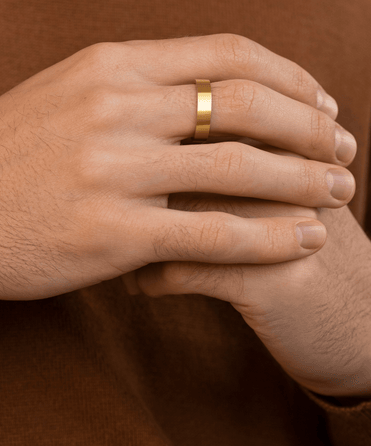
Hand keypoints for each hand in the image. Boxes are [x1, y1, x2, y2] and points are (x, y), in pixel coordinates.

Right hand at [0, 34, 355, 306]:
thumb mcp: (54, 99)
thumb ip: (122, 93)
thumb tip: (188, 104)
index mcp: (103, 66)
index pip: (223, 53)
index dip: (289, 76)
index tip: (318, 102)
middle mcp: (112, 108)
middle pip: (246, 105)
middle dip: (312, 128)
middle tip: (343, 150)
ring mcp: (111, 172)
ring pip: (241, 168)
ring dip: (303, 181)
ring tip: (336, 194)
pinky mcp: (109, 236)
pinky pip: (213, 234)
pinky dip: (269, 237)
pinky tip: (300, 241)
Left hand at [127, 142, 370, 400]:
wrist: (367, 326)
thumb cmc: (302, 251)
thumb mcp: (279, 194)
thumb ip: (231, 160)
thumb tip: (150, 145)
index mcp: (282, 142)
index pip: (198, 119)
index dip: (146, 149)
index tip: (117, 178)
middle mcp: (283, 171)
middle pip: (180, 159)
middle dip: (130, 190)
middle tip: (101, 210)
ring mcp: (279, 221)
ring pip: (174, 210)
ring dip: (132, 237)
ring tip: (117, 252)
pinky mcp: (269, 277)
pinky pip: (182, 267)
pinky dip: (150, 279)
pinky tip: (140, 288)